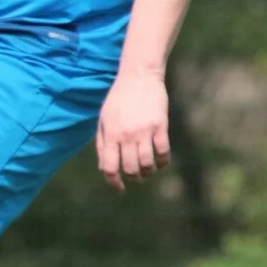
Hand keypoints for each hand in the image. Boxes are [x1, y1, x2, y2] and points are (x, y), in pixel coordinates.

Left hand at [96, 70, 169, 191]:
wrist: (138, 76)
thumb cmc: (119, 99)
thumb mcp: (103, 119)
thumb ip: (102, 143)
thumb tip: (106, 167)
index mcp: (109, 134)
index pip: (109, 167)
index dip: (113, 182)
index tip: (119, 189)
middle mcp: (125, 135)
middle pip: (130, 169)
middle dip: (134, 177)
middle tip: (137, 176)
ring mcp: (144, 131)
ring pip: (147, 164)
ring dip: (148, 172)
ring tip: (148, 170)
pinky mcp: (160, 126)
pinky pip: (163, 152)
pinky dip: (162, 162)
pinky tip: (161, 161)